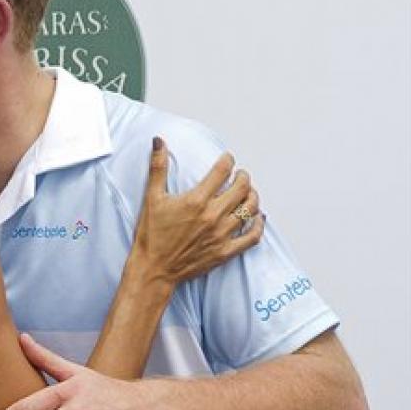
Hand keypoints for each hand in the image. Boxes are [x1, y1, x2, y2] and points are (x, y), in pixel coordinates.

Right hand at [126, 137, 263, 291]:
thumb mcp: (151, 198)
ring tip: (249, 192)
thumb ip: (158, 167)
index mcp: (196, 201)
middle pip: (241, 188)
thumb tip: (159, 141)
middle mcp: (212, 216)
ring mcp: (222, 234)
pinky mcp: (225, 251)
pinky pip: (252, 236)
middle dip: (244, 177)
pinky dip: (259, 225)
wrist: (154, 268)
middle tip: (240, 175)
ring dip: (253, 197)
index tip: (228, 159)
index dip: (228, 161)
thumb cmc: (151, 235)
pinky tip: (258, 218)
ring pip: (250, 209)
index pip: (222, 171)